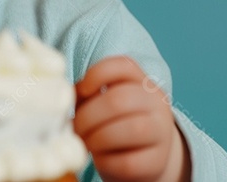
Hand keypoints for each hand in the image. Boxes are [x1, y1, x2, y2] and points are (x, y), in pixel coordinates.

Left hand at [74, 56, 190, 181]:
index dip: (97, 74)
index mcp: (142, 82)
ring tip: (85, 142)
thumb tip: (65, 95)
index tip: (81, 90)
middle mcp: (157, 103)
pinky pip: (128, 162)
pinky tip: (100, 158)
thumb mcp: (105, 104)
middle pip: (119, 100)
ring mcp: (161, 133)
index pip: (124, 65)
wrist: (144, 158)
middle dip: (87, 116)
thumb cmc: (115, 125)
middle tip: (75, 128)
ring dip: (96, 138)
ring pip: (129, 130)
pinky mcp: (157, 162)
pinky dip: (105, 161)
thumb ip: (88, 94)